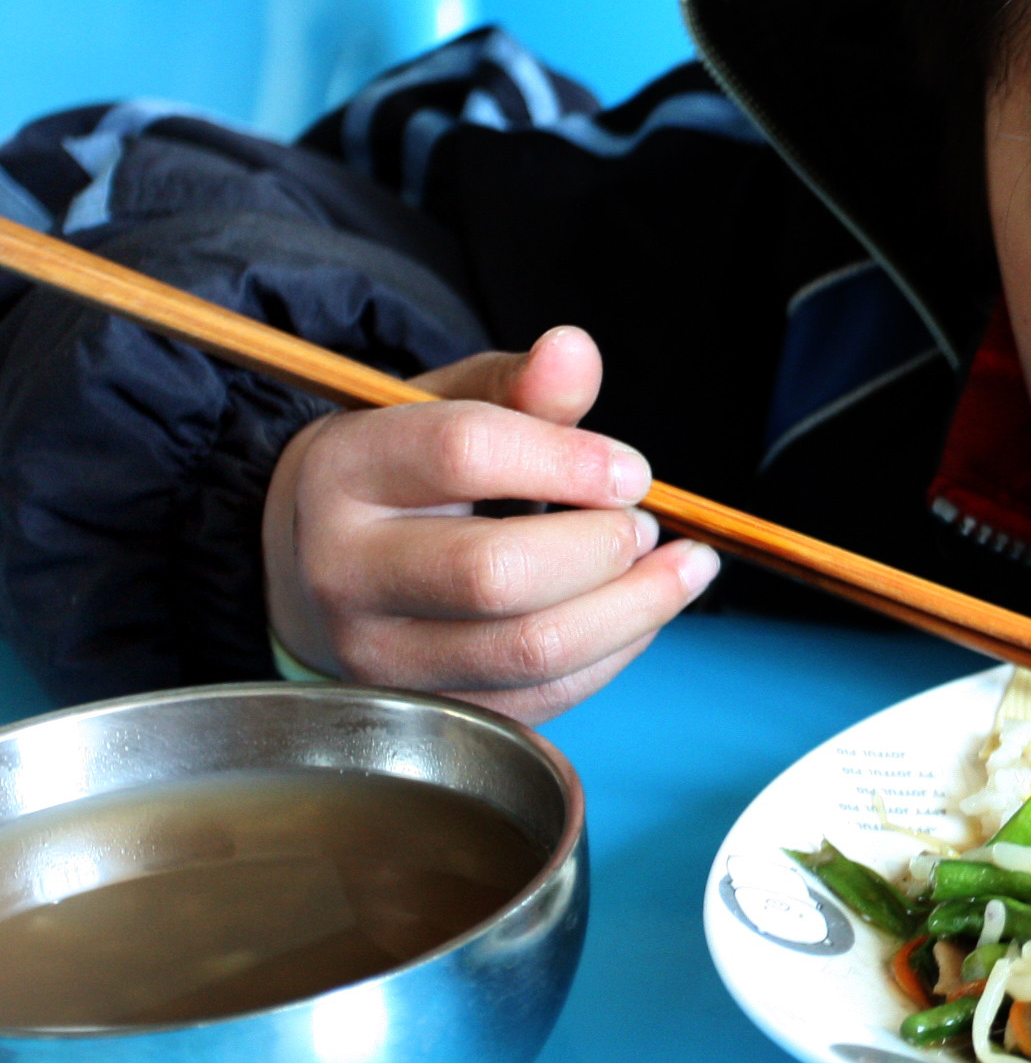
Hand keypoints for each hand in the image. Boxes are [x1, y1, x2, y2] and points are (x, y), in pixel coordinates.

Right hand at [262, 326, 718, 722]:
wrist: (321, 565)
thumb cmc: (404, 478)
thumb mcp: (446, 408)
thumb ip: (520, 385)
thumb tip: (575, 350)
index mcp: (346, 472)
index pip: (464, 454)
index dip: (571, 460)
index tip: (634, 470)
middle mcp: (346, 573)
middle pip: (497, 573)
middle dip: (601, 548)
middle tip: (644, 523)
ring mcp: (381, 657)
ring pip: (532, 650)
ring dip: (634, 607)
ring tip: (678, 565)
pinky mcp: (432, 711)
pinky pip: (548, 696)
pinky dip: (617, 652)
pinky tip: (642, 609)